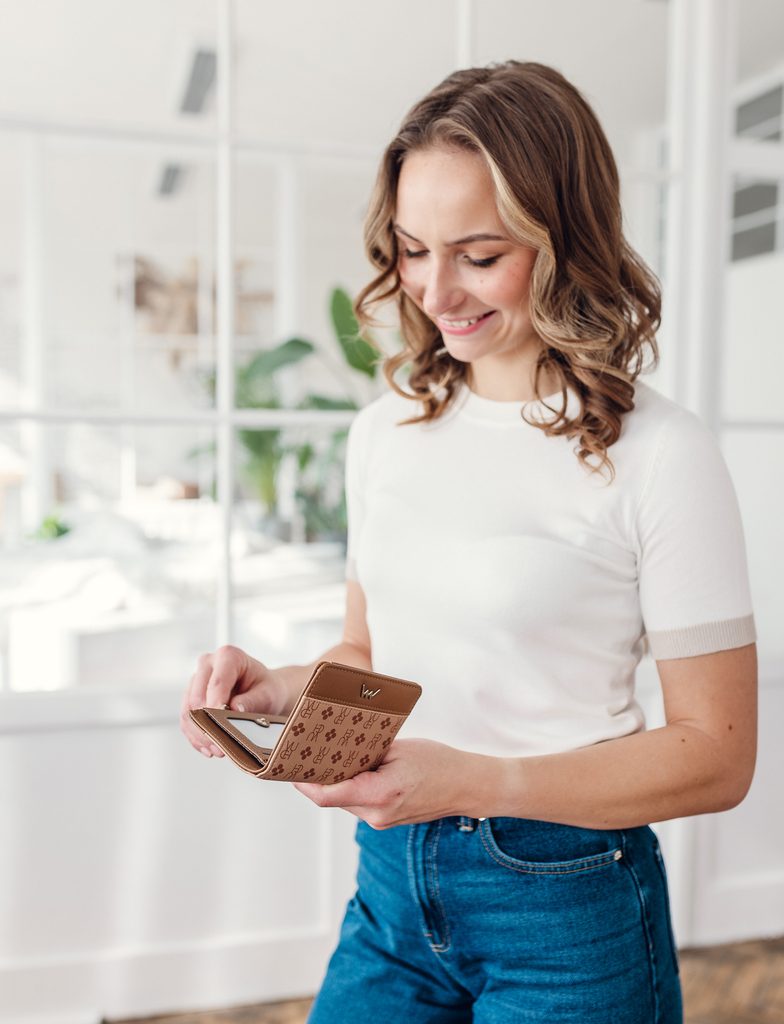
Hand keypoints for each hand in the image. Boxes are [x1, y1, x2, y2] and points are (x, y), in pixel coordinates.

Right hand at [180, 644, 287, 758]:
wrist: (262, 692)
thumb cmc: (266, 689)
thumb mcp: (268, 694)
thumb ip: (253, 700)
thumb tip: (235, 709)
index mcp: (228, 656)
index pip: (216, 683)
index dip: (216, 706)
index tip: (222, 726)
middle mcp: (208, 664)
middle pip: (197, 698)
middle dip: (207, 725)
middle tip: (221, 746)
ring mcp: (196, 680)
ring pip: (188, 711)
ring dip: (200, 734)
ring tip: (217, 750)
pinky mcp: (190, 697)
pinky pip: (186, 719)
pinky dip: (196, 736)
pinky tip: (208, 748)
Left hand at [292, 738, 473, 826]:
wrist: (467, 787)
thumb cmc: (438, 762)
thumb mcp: (400, 749)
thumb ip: (366, 752)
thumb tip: (338, 750)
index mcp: (380, 794)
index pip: (328, 795)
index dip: (305, 784)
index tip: (289, 770)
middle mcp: (377, 814)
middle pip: (334, 797)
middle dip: (319, 777)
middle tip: (306, 754)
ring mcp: (382, 821)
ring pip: (345, 800)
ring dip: (337, 782)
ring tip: (330, 756)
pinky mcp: (386, 820)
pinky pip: (359, 803)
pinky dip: (352, 787)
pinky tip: (354, 768)